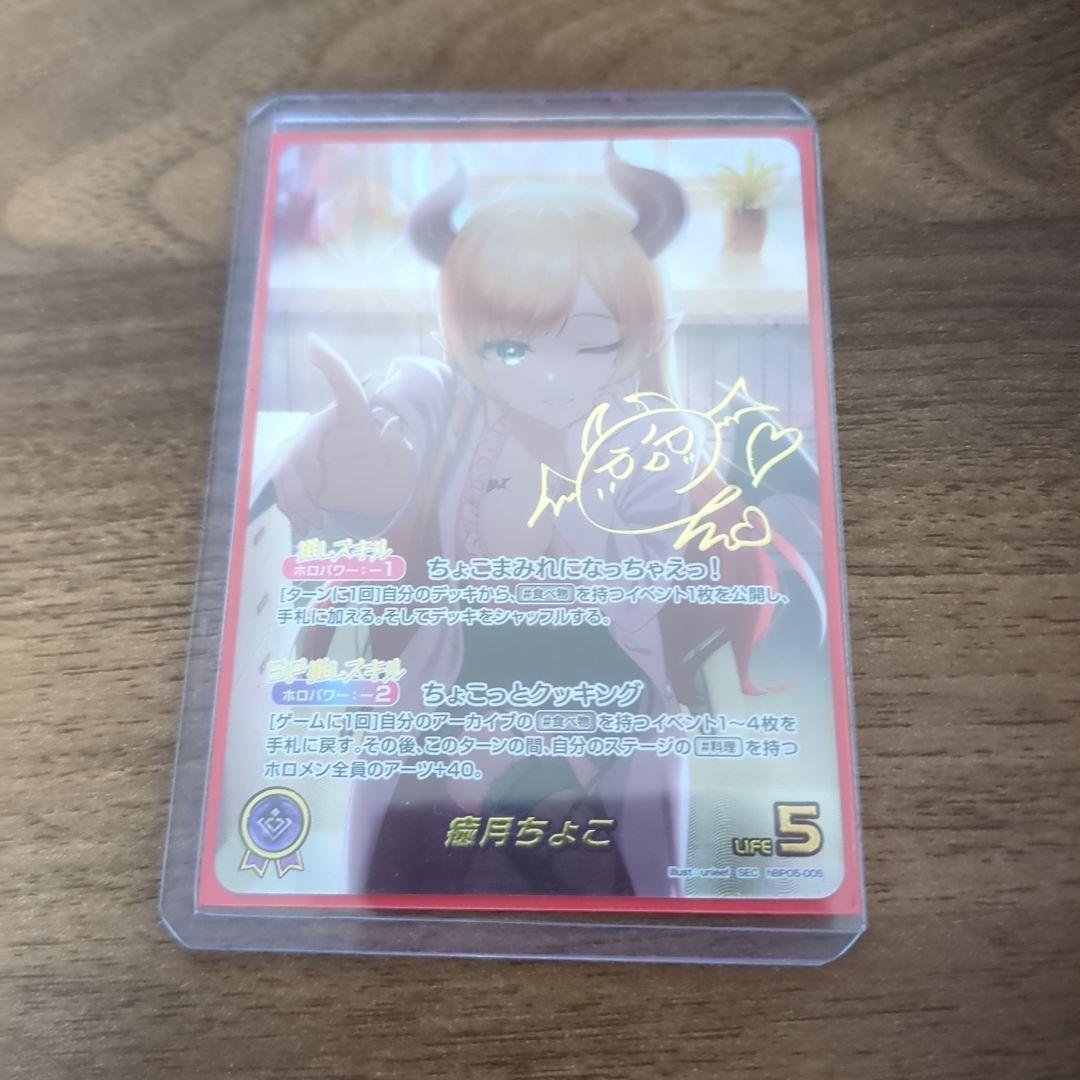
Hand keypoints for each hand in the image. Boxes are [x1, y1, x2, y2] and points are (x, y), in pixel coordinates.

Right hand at [271, 335, 416, 533]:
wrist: (369, 502)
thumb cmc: (387, 481)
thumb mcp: (402, 472)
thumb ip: (400, 452)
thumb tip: (391, 425)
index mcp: (355, 419)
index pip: (345, 388)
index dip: (330, 365)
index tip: (311, 341)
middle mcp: (325, 426)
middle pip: (303, 444)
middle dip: (307, 478)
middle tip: (321, 506)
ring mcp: (305, 445)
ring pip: (286, 467)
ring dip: (298, 499)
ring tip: (316, 522)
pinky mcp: (291, 466)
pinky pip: (280, 483)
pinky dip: (291, 507)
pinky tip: (305, 525)